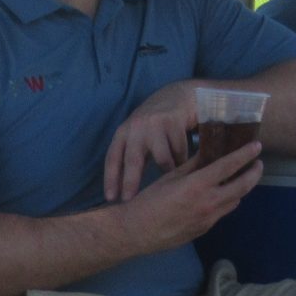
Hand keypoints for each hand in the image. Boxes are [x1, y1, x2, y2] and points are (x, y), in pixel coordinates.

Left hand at [104, 80, 199, 201]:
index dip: (111, 179)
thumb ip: (133, 158)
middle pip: (132, 159)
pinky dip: (182, 160)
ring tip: (173, 177)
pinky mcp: (173, 121)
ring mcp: (155, 123)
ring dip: (168, 171)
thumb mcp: (139, 137)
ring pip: (162, 159)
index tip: (110, 198)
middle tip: (130, 200)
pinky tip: (185, 161)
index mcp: (123, 133)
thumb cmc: (155, 124)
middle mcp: (136, 127)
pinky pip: (180, 151)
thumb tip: (124, 190)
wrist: (178, 95)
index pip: (113, 158)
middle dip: (130, 182)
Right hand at [121, 143, 262, 253]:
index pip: (229, 167)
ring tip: (241, 177)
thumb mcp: (170, 178)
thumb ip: (192, 166)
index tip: (257, 147)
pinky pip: (222, 212)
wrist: (138, 232)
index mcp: (198, 185)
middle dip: (254, 174)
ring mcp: (209, 218)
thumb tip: (207, 154)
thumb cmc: (149, 201)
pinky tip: (219, 194)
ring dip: (241, 188)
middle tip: (258, 164)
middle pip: (242, 187)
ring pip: (235, 201)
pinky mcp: (206, 229)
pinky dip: (226, 200)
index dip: (245, 155)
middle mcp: (209, 203)